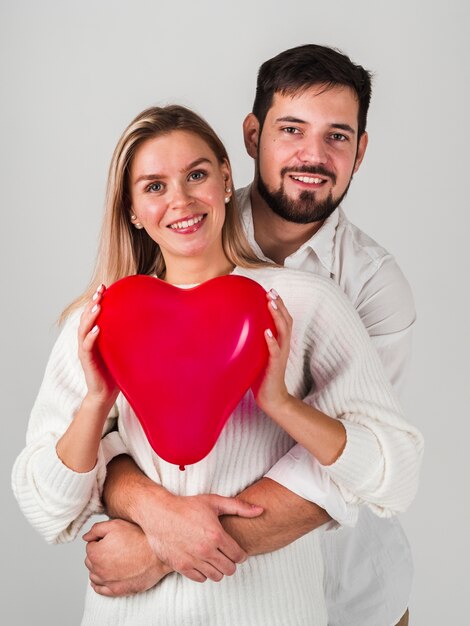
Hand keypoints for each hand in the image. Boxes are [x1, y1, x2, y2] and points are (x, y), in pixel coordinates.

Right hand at [78, 284, 118, 411]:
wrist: (105, 395)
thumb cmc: (116, 371)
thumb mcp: (123, 349)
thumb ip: (129, 336)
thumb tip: (152, 323)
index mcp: (95, 336)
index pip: (94, 313)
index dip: (97, 299)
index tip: (105, 286)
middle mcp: (87, 340)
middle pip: (86, 317)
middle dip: (93, 302)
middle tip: (100, 289)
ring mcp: (85, 350)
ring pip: (83, 329)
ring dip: (90, 316)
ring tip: (97, 305)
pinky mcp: (87, 362)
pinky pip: (87, 347)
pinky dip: (91, 337)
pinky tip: (97, 330)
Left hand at [83, 519, 169, 596]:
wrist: (157, 554)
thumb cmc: (138, 538)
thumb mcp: (115, 524)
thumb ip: (96, 529)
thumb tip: (86, 537)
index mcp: (95, 553)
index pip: (90, 546)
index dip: (100, 540)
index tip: (110, 538)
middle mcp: (98, 570)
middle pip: (90, 561)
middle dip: (97, 554)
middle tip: (112, 548)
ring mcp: (107, 582)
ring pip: (94, 575)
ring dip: (98, 568)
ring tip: (111, 560)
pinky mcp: (117, 591)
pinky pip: (100, 590)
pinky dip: (100, 584)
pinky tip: (105, 577)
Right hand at [140, 491, 262, 582]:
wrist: (159, 513)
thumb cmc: (187, 506)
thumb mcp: (214, 501)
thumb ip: (240, 507)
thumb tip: (261, 510)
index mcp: (216, 535)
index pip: (239, 556)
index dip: (240, 554)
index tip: (236, 550)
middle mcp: (206, 550)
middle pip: (229, 569)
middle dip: (231, 562)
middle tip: (226, 554)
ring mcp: (193, 560)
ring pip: (216, 576)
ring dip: (218, 569)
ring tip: (214, 557)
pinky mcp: (181, 566)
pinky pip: (201, 579)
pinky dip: (204, 572)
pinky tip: (202, 560)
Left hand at [253, 289, 292, 415]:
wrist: (271, 398)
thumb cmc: (261, 375)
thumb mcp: (257, 354)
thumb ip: (252, 341)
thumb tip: (233, 329)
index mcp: (279, 342)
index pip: (283, 319)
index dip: (279, 304)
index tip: (271, 291)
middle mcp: (283, 345)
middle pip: (286, 320)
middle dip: (279, 305)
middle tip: (271, 292)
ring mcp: (280, 355)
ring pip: (283, 332)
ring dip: (277, 317)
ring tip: (270, 304)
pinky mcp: (275, 365)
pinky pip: (275, 351)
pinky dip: (272, 341)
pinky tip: (266, 332)